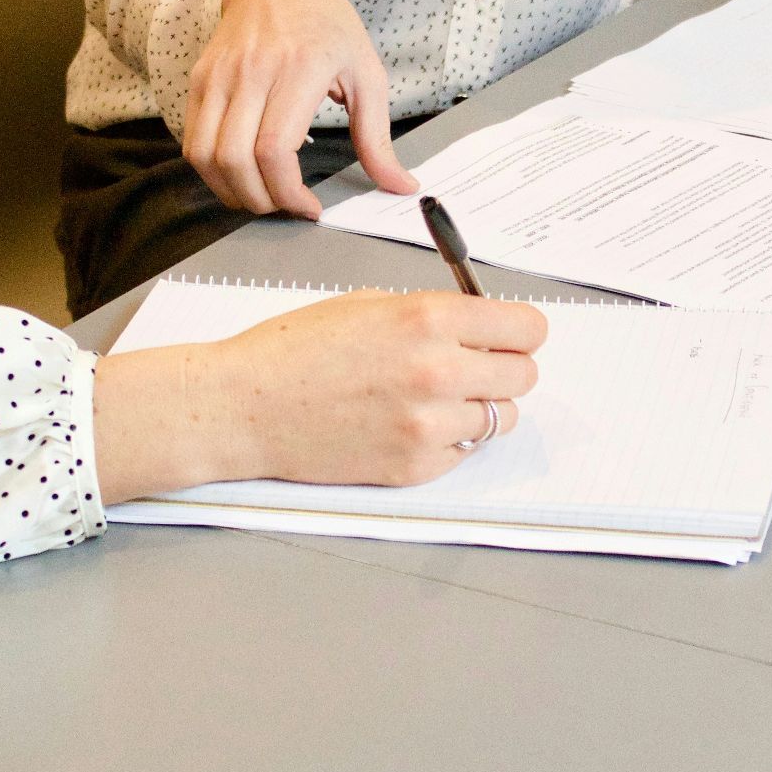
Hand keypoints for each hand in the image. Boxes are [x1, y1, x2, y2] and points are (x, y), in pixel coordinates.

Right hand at [92, 290, 548, 501]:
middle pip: (524, 375)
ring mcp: (428, 425)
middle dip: (504, 368)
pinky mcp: (415, 466)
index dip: (520, 332)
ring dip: (480, 407)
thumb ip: (434, 315)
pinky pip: (464, 452)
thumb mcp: (370, 304)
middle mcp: (438, 370)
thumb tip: (483, 327)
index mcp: (428, 318)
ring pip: (501, 418)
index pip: (527, 329)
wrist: (244, 406)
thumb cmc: (296, 349)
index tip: (511, 336)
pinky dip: (449, 441)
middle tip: (474, 367)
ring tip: (436, 399)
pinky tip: (409, 425)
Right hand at [184, 0, 419, 218]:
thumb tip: (401, 186)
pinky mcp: (200, 79)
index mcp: (300, 69)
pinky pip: (193, 140)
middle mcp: (252, 71)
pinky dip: (212, 170)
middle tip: (286, 207)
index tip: (309, 207)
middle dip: (260, 200)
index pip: (274, 149)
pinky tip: (240, 175)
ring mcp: (219, 75)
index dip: (287, 192)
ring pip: (205, 155)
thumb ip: (378, 138)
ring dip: (231, 191)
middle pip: (236, 160)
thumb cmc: (328, 27)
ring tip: (262, 197)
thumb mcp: (367, 75)